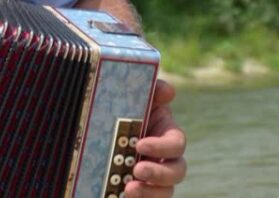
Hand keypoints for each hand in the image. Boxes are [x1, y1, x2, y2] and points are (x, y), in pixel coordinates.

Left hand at [125, 79, 187, 196]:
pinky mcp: (142, 188)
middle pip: (176, 171)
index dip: (162, 147)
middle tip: (137, 170)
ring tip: (129, 189)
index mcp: (166, 134)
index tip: (140, 145)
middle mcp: (165, 158)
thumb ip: (151, 91)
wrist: (102, 126)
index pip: (176, 144)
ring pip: (165, 190)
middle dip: (159, 173)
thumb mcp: (136, 97)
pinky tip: (121, 195)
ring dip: (150, 192)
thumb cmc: (124, 108)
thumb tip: (167, 90)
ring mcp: (154, 176)